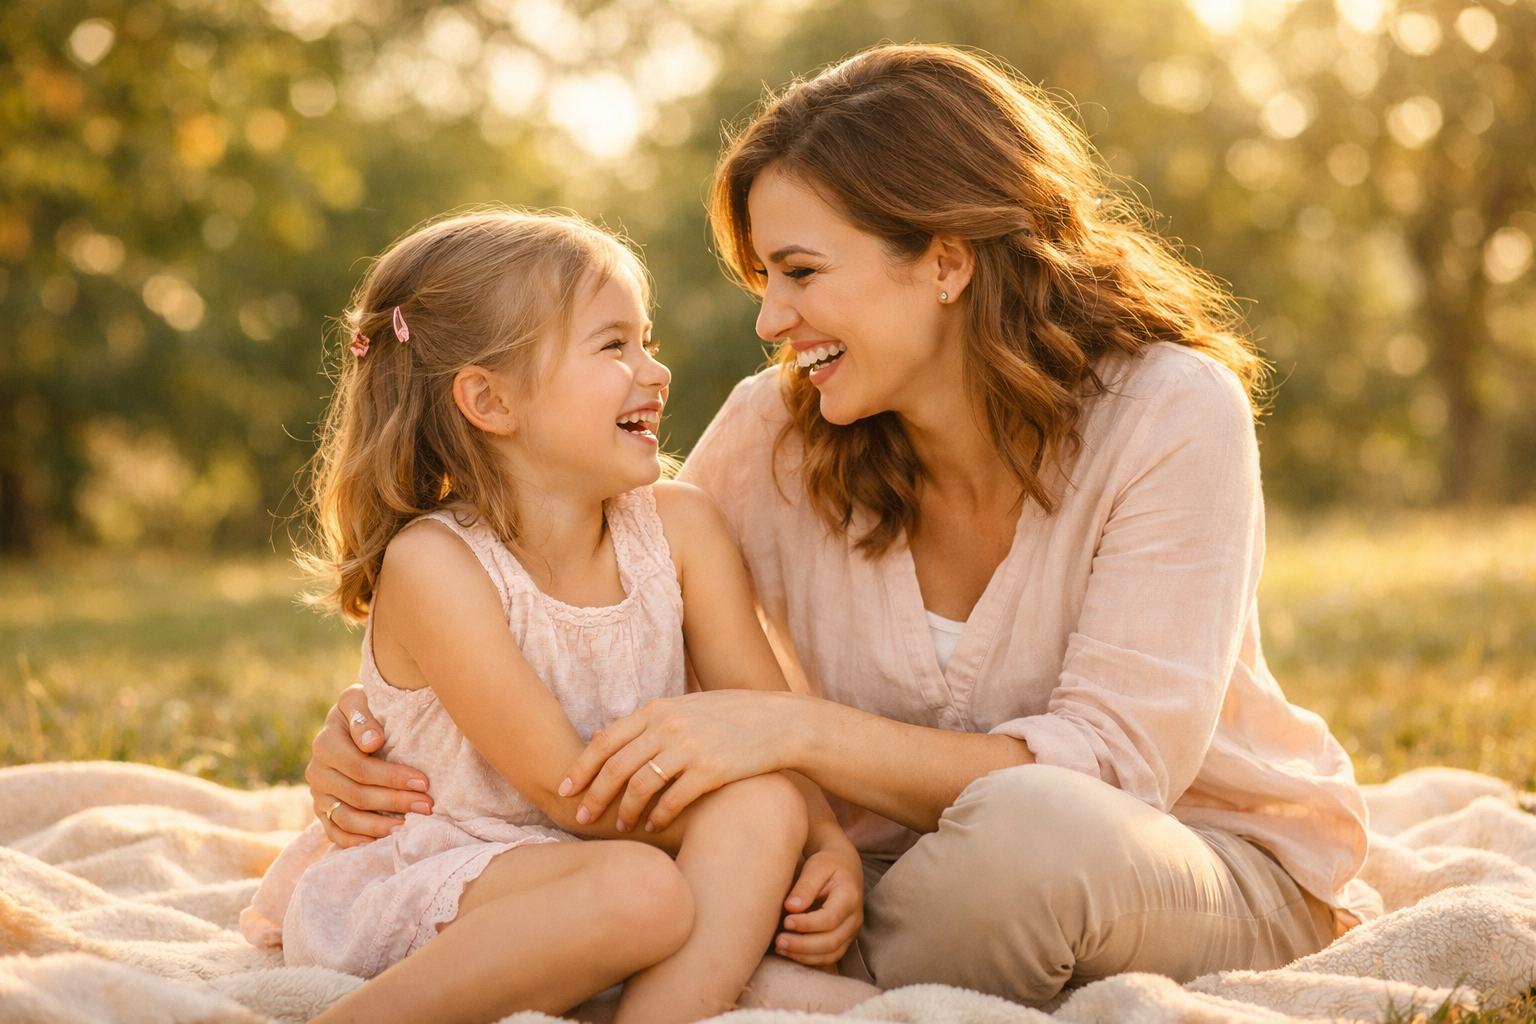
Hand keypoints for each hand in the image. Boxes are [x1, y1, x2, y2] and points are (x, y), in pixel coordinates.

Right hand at [306, 685, 433, 846]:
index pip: (360, 768)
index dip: (392, 778)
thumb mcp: (359, 700)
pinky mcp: (322, 811)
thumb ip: (363, 716)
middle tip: (427, 806)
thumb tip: (373, 742)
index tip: (423, 782)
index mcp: (326, 744)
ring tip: (408, 827)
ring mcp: (318, 795)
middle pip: (357, 795)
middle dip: (395, 802)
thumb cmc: (363, 710)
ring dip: (380, 826)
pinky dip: (356, 841)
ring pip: (347, 818)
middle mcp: (317, 772)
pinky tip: (381, 842)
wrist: (348, 724)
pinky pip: (335, 833)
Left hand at [560, 690, 806, 832]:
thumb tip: (603, 737)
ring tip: (620, 827)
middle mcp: (669, 725)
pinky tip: (654, 826)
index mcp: (659, 708)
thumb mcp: (686, 708)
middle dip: (593, 795)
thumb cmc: (732, 717)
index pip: (606, 740)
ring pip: (640, 786)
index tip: (564, 788)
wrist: (782, 723)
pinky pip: (672, 800)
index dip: (581, 766)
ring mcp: (690, 747)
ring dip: (625, 810)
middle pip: (616, 766)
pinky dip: (658, 816)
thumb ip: (648, 722)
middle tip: (581, 818)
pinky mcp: (712, 770)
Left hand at [775, 842, 863, 966]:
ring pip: (831, 954)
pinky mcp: (844, 940)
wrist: (844, 867)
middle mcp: (855, 918)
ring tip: (780, 947)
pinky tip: (789, 952)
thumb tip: (791, 907)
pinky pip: (829, 957)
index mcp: (850, 897)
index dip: (807, 924)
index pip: (830, 918)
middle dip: (803, 945)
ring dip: (804, 955)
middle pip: (831, 941)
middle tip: (779, 941)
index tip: (786, 922)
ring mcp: (851, 932)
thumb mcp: (816, 866)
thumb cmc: (827, 864)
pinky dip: (809, 959)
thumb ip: (805, 886)